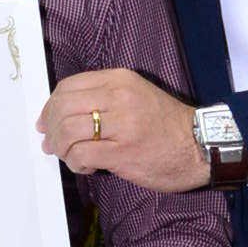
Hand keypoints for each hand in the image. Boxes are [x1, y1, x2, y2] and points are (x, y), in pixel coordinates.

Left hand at [39, 69, 208, 191]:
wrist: (200, 146)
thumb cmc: (166, 125)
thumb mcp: (136, 95)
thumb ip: (102, 98)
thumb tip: (61, 115)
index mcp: (119, 80)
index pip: (68, 86)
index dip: (50, 106)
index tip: (47, 122)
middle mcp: (119, 97)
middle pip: (63, 107)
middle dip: (51, 128)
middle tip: (52, 143)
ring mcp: (122, 125)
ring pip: (68, 131)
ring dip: (61, 147)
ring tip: (69, 156)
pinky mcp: (123, 152)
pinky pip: (82, 154)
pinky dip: (75, 163)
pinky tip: (86, 166)